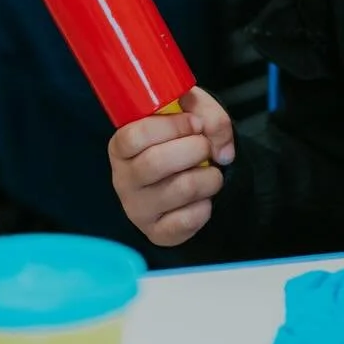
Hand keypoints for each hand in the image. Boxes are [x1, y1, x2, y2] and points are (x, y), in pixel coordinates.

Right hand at [109, 87, 234, 247]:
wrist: (190, 174)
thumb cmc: (183, 137)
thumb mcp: (191, 110)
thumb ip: (207, 114)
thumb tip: (222, 151)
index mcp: (122, 147)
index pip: (134, 136)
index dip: (172, 126)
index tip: (195, 123)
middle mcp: (123, 180)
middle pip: (156, 162)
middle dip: (197, 148)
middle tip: (206, 148)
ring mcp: (137, 210)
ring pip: (182, 189)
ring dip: (210, 177)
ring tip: (209, 173)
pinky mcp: (156, 233)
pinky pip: (187, 221)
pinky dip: (206, 206)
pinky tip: (202, 198)